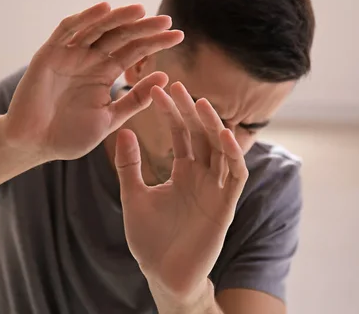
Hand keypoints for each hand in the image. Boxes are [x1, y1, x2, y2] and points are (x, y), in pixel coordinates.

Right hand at [2, 2, 183, 160]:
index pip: (134, 52)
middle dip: (143, 27)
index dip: (155, 43)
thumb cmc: (70, 136)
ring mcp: (69, 55)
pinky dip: (85, 18)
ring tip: (140, 10)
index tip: (178, 36)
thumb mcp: (110, 118)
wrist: (34, 145)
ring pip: (97, 28)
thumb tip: (165, 77)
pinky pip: (67, 30)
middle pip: (120, 36)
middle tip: (166, 21)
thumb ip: (135, 100)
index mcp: (104, 74)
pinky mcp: (49, 54)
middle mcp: (89, 60)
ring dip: (117, 17)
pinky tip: (104, 9)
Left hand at [115, 82, 248, 300]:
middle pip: (201, 135)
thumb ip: (129, 166)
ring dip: (213, 125)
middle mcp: (203, 176)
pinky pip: (236, 175)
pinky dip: (233, 154)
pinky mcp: (226, 206)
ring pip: (221, 149)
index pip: (181, 133)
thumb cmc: (149, 238)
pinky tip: (222, 135)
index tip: (158, 90)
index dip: (171, 112)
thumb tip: (123, 131)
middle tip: (177, 86)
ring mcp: (216, 189)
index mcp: (183, 171)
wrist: (162, 274)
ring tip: (199, 103)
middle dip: (190, 111)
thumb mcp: (133, 195)